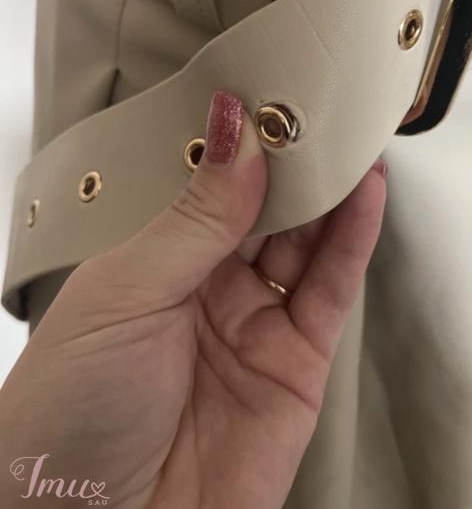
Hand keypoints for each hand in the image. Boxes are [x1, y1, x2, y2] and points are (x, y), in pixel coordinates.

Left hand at [0, 90, 386, 508]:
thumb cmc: (69, 414)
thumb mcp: (126, 293)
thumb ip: (196, 215)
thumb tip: (234, 132)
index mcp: (153, 259)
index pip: (208, 182)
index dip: (241, 140)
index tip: (268, 94)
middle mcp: (207, 285)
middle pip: (265, 206)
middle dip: (293, 157)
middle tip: (319, 104)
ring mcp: (255, 321)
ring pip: (305, 238)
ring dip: (332, 187)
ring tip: (352, 134)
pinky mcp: (298, 362)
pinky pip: (331, 287)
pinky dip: (354, 236)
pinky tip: (365, 191)